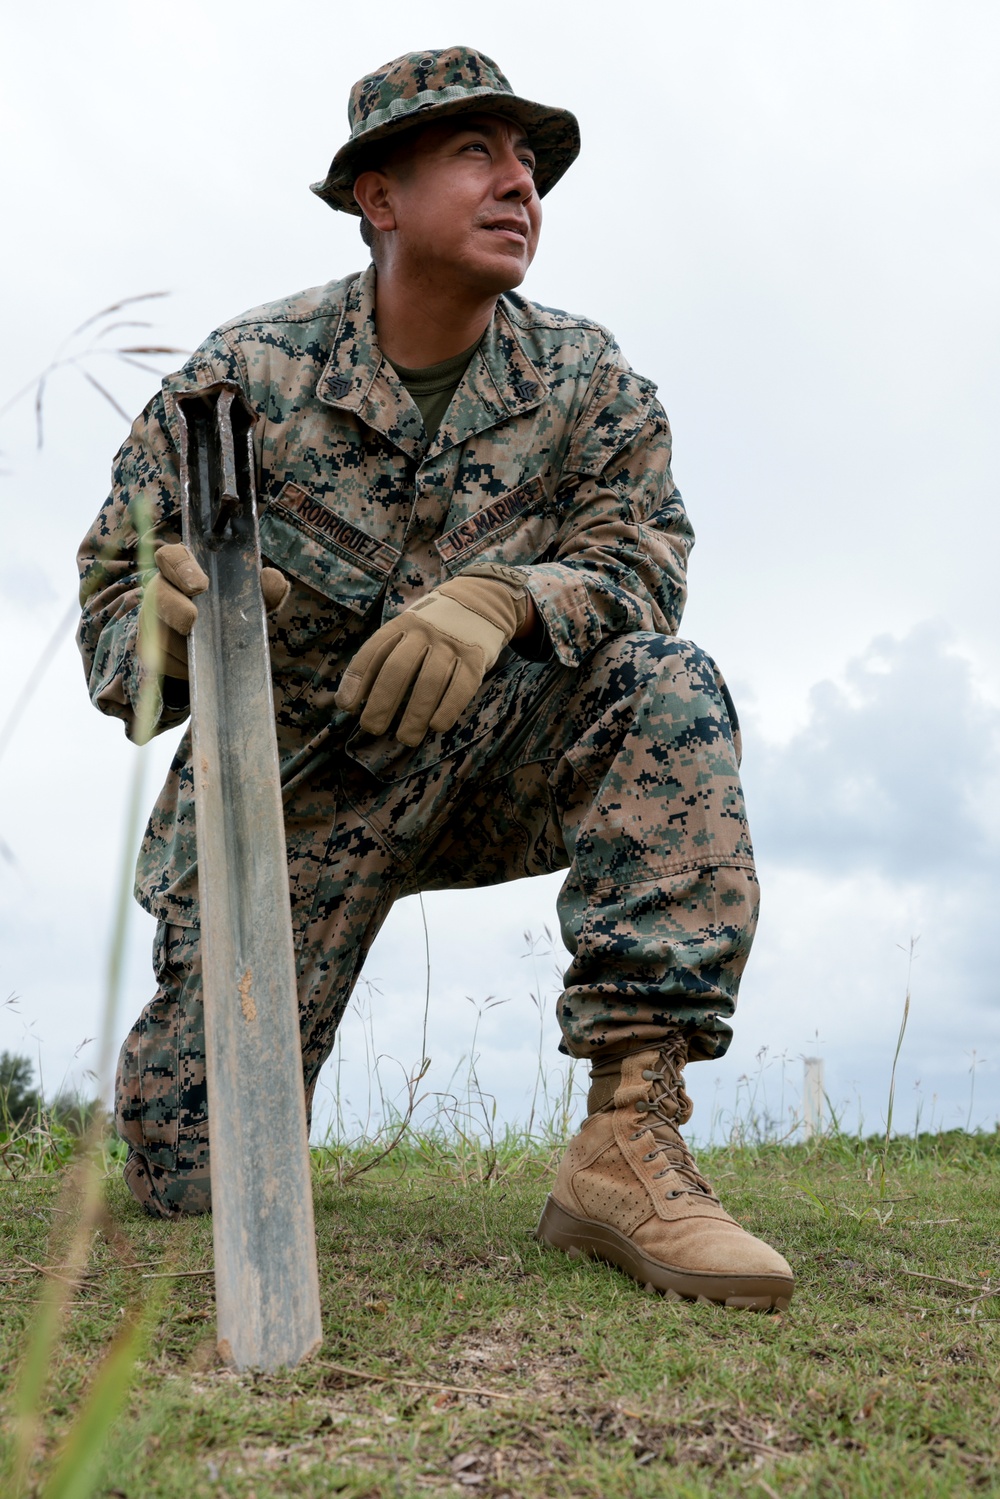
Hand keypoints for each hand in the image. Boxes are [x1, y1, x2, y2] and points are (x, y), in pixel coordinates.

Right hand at [138, 543, 288, 678]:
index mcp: (183, 570)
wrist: (213, 650)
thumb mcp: (248, 601)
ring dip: (183, 644)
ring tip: (207, 651)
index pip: (170, 556)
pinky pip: (162, 659)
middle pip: (157, 594)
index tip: (199, 585)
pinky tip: (197, 666)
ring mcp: (152, 620)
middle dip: (174, 607)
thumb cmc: (229, 614)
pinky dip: (182, 665)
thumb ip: (263, 589)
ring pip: (159, 631)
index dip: (180, 566)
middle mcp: (162, 591)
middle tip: (192, 619)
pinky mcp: (151, 650)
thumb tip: (273, 579)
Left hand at [335, 574, 526, 745]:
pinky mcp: (475, 659)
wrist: (482, 601)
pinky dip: (448, 709)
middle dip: (382, 703)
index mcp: (402, 625)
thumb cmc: (433, 627)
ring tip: (406, 738)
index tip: (348, 707)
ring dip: (415, 714)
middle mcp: (424, 632)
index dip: (357, 679)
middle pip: (398, 669)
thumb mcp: (408, 630)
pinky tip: (437, 726)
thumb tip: (352, 698)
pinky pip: (461, 687)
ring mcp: (451, 645)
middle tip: (373, 729)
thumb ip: (385, 656)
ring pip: (429, 681)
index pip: (374, 651)